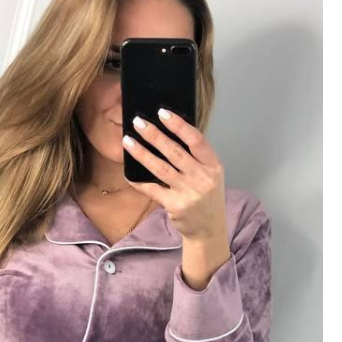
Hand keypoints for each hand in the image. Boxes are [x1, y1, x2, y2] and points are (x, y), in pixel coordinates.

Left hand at [121, 107, 227, 241]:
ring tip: (128, 141)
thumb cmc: (206, 196)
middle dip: (154, 135)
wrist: (208, 228)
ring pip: (161, 169)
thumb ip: (196, 157)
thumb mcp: (210, 174)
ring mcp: (189, 193)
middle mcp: (203, 177)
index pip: (196, 139)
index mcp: (213, 165)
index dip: (179, 125)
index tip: (162, 113)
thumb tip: (169, 133)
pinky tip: (127, 173)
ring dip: (142, 154)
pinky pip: (153, 190)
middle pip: (175, 152)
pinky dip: (138, 182)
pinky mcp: (175, 206)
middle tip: (138, 122)